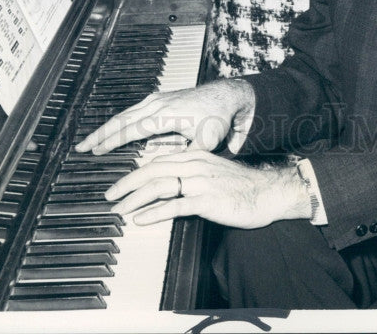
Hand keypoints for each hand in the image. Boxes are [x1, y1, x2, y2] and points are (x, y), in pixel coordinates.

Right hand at [74, 78, 255, 155]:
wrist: (227, 96)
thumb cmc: (217, 119)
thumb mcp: (205, 143)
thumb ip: (184, 157)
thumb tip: (166, 170)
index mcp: (165, 115)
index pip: (131, 129)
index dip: (112, 141)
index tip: (95, 151)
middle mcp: (157, 104)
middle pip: (121, 119)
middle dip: (100, 133)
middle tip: (81, 147)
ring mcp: (157, 100)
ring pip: (125, 114)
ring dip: (107, 128)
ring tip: (91, 142)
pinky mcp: (160, 99)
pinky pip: (134, 111)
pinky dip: (120, 122)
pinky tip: (113, 131)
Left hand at [104, 148, 308, 229]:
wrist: (267, 192)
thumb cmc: (241, 186)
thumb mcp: (213, 172)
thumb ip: (191, 174)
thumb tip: (168, 185)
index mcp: (195, 156)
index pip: (157, 161)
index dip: (135, 173)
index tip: (120, 185)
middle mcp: (195, 165)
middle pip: (152, 170)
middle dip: (126, 183)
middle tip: (109, 196)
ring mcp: (200, 182)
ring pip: (159, 185)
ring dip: (134, 198)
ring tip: (119, 209)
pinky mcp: (206, 200)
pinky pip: (175, 205)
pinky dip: (154, 212)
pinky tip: (141, 219)